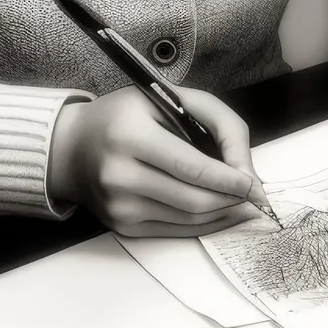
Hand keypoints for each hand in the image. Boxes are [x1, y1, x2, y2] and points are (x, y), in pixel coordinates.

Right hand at [46, 85, 263, 236]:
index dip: (229, 179)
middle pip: (193, 199)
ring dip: (223, 214)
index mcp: (129, 135)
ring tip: (244, 203)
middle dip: (232, 200)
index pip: (191, 167)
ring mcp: (119, 206)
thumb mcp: (168, 97)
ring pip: (188, 219)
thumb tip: (245, 169)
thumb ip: (215, 120)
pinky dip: (204, 224)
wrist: (71, 147)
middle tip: (257, 195)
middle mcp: (119, 175)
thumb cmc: (124, 115)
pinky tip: (220, 213)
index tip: (254, 183)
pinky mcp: (122, 227)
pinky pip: (175, 230)